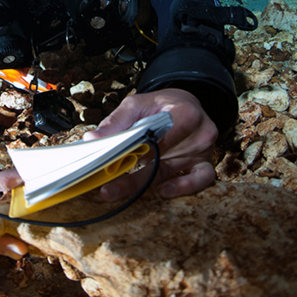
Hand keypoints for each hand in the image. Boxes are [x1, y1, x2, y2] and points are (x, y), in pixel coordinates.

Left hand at [84, 89, 217, 200]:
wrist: (185, 105)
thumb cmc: (161, 105)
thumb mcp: (138, 104)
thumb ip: (116, 121)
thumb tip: (92, 138)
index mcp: (185, 114)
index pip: (159, 137)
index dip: (134, 151)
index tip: (110, 162)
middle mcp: (199, 134)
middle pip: (163, 158)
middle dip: (132, 177)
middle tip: (107, 188)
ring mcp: (203, 151)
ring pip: (173, 173)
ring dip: (143, 186)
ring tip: (117, 192)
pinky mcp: (204, 164)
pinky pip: (200, 181)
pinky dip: (183, 187)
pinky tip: (162, 191)